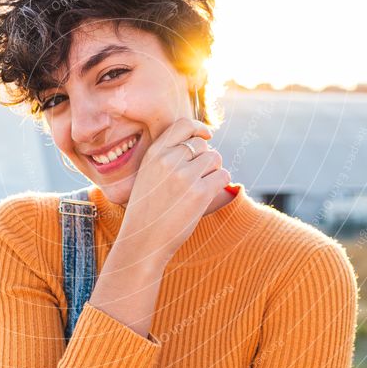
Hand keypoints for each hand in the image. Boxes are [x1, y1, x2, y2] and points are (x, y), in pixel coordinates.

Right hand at [119, 117, 230, 264]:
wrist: (143, 242)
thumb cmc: (147, 211)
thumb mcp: (147, 175)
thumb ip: (166, 157)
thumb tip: (199, 142)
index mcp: (154, 154)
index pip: (183, 125)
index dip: (199, 128)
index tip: (207, 136)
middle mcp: (168, 160)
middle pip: (202, 145)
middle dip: (205, 159)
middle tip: (198, 178)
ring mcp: (184, 176)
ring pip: (215, 159)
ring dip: (214, 171)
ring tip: (201, 187)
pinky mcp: (199, 193)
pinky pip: (223, 176)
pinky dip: (221, 183)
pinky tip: (209, 194)